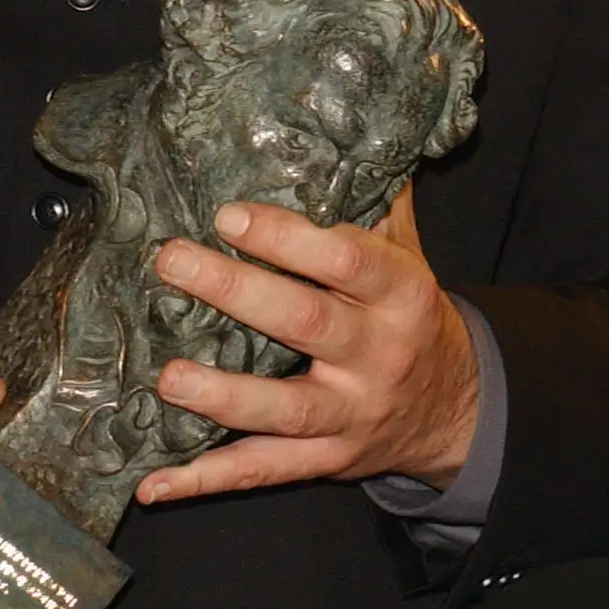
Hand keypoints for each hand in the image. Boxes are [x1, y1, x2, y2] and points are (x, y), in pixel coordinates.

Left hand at [138, 185, 478, 506]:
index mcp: (401, 295)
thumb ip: (370, 199)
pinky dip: (205, 481)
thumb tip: (344, 124)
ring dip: (222, 397)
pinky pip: (261, 474)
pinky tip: (153, 483)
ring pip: (284, 411)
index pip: (345, 260)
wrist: (454, 408)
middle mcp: (377, 356)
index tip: (228, 216)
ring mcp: (350, 416)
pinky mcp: (324, 462)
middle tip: (173, 262)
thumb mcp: (407, 255)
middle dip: (236, 293)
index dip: (286, 238)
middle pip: (305, 323)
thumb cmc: (409, 315)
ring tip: (167, 377)